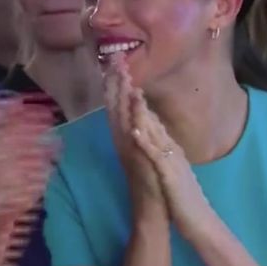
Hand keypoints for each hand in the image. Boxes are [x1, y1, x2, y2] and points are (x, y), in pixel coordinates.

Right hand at [104, 53, 165, 220]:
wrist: (152, 207)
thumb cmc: (151, 180)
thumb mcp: (144, 150)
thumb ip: (140, 132)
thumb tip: (139, 113)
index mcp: (124, 136)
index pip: (117, 105)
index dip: (114, 83)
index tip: (115, 61)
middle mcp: (122, 139)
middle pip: (115, 106)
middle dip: (114, 81)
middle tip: (114, 57)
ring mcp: (128, 148)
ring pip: (121, 116)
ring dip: (121, 94)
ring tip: (122, 72)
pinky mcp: (137, 157)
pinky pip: (133, 132)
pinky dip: (133, 116)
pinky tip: (135, 101)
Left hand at [129, 92, 213, 238]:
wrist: (198, 221)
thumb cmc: (182, 197)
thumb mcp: (172, 169)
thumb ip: (165, 153)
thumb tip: (155, 139)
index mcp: (169, 149)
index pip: (152, 120)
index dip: (138, 101)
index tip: (125, 82)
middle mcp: (170, 150)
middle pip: (152, 119)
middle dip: (137, 97)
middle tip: (124, 74)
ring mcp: (171, 161)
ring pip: (154, 132)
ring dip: (141, 112)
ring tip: (130, 91)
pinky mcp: (169, 175)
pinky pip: (156, 157)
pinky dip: (146, 143)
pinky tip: (135, 131)